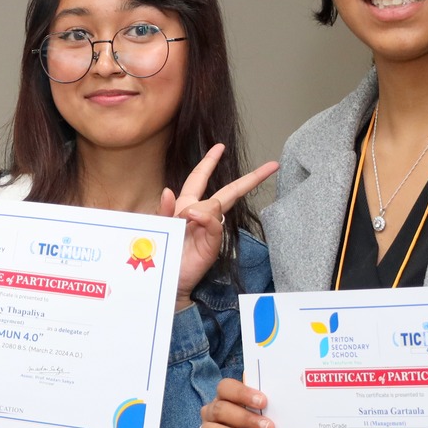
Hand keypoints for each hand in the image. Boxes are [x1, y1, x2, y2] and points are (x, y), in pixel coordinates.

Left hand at [161, 145, 278, 307]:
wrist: (167, 281)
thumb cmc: (162, 253)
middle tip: (270, 166)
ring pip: (217, 205)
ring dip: (201, 208)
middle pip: (229, 190)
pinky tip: (194, 218)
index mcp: (186, 205)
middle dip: (249, 178)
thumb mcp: (157, 226)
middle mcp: (201, 214)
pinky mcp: (212, 243)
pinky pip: (214, 223)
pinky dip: (206, 217)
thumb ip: (164, 209)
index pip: (200, 178)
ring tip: (184, 220)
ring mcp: (209, 228)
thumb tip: (168, 190)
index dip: (209, 162)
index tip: (220, 147)